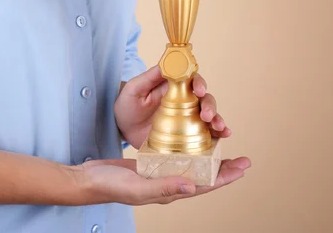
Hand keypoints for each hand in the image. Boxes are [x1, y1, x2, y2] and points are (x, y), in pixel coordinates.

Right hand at [76, 156, 250, 204]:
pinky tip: (192, 142)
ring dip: (209, 158)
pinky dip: (188, 150)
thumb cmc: (110, 185)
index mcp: (168, 192)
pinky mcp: (151, 163)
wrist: (89, 179)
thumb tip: (193, 187)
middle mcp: (168, 183)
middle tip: (243, 159)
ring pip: (192, 166)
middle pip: (203, 176)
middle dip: (224, 168)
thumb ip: (164, 187)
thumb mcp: (137, 186)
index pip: (204, 186)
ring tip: (222, 148)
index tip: (242, 167)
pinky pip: (176, 157)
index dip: (225, 177)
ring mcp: (160, 173)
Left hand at [115, 65, 231, 148]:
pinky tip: (223, 136)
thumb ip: (149, 77)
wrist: (122, 128)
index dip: (199, 83)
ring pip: (209, 116)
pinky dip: (217, 134)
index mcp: (174, 87)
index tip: (198, 90)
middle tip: (206, 115)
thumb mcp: (135, 89)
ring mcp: (187, 118)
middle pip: (205, 99)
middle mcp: (185, 101)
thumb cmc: (127, 104)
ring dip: (217, 119)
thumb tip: (166, 63)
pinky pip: (205, 134)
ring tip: (219, 127)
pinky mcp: (187, 134)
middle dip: (210, 105)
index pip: (192, 81)